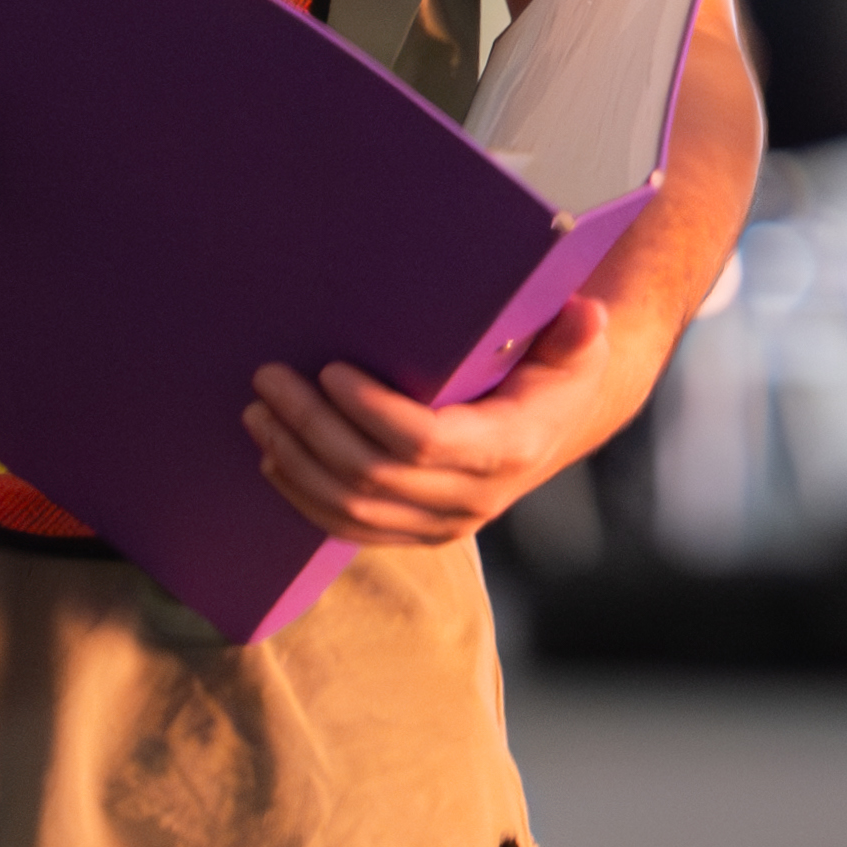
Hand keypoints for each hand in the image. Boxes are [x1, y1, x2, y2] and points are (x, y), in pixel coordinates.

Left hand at [248, 280, 656, 549]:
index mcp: (508, 449)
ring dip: (296, 462)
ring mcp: (443, 524)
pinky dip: (304, 495)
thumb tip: (586, 315)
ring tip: (260, 413)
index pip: (424, 442)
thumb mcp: (576, 346)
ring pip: (350, 510)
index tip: (330, 370)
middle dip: (313, 427)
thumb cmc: (557, 369)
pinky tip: (275, 458)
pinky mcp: (417, 532)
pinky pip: (348, 528)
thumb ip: (577, 334)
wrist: (559, 421)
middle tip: (270, 381)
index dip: (370, 411)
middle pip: (372, 476)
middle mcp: (474, 499)